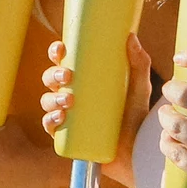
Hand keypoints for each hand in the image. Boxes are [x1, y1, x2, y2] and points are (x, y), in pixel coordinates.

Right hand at [38, 36, 152, 139]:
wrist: (138, 151)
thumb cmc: (137, 118)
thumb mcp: (139, 88)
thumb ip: (139, 63)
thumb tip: (131, 36)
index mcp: (84, 81)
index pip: (63, 62)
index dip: (56, 53)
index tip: (61, 49)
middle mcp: (72, 96)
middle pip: (51, 79)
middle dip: (53, 75)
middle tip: (68, 76)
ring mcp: (68, 116)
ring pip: (47, 101)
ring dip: (51, 98)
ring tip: (68, 100)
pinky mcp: (67, 136)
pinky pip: (49, 126)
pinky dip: (49, 120)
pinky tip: (59, 116)